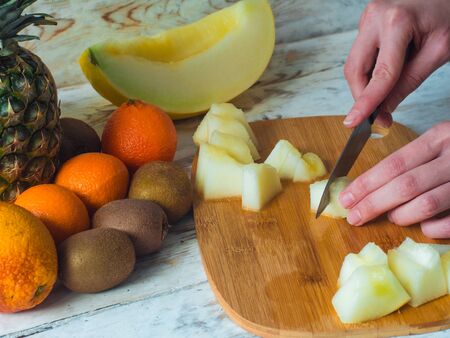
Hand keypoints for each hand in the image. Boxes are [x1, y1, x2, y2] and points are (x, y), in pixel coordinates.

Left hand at [339, 121, 449, 238]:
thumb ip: (414, 160)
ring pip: (427, 203)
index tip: (345, 198)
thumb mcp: (441, 143)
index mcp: (440, 137)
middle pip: (404, 185)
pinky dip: (434, 227)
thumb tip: (371, 185)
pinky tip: (424, 227)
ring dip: (402, 215)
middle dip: (373, 203)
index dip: (366, 183)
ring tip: (392, 218)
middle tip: (354, 217)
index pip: (393, 163)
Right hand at [343, 0, 449, 127]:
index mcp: (397, 22)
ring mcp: (367, 18)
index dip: (366, 103)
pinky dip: (370, 69)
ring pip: (354, 63)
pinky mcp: (366, 22)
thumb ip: (409, 83)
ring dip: (366, 83)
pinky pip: (361, 54)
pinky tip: (387, 70)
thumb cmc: (449, 14)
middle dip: (362, 96)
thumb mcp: (438, 52)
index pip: (379, 74)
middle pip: (355, 69)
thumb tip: (384, 110)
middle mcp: (375, 17)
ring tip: (388, 90)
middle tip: (376, 115)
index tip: (354, 122)